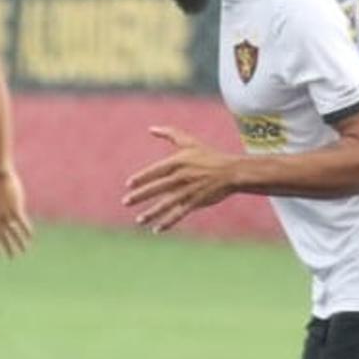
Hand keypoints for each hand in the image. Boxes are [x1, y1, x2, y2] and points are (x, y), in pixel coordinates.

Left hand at [0, 168, 33, 257]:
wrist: (0, 176)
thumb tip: (8, 223)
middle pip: (2, 236)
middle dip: (8, 248)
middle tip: (12, 257)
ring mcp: (6, 213)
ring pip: (14, 232)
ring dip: (20, 242)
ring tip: (25, 250)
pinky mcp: (15, 208)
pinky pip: (22, 223)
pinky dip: (27, 230)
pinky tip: (31, 237)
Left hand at [122, 126, 239, 232]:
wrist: (232, 172)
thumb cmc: (209, 156)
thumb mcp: (190, 142)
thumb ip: (170, 133)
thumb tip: (150, 128)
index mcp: (178, 162)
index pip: (155, 171)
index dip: (142, 178)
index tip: (129, 184)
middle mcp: (182, 177)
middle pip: (157, 188)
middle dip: (140, 196)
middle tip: (125, 202)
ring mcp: (189, 190)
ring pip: (167, 204)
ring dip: (152, 213)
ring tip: (139, 220)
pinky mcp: (196, 202)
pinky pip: (179, 214)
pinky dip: (168, 222)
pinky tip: (157, 229)